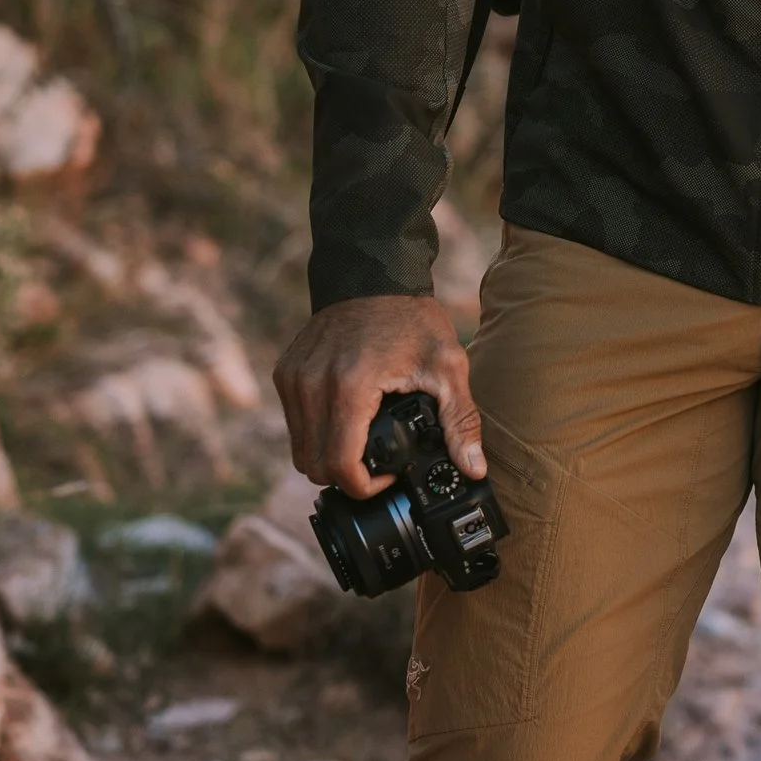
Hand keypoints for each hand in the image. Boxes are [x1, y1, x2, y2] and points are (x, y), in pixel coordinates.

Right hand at [272, 293, 479, 498]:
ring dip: (329, 459)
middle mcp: (312, 385)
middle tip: (379, 467)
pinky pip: (295, 425)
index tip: (390, 477)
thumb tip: (474, 468)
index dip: (365, 487)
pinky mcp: (286, 373)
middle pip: (314, 467)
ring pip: (299, 451)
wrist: (374, 273)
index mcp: (350, 387)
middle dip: (347, 479)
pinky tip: (347, 424)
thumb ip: (460, 420)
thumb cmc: (412, 318)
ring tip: (364, 447)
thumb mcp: (448, 366)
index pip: (340, 466)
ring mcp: (294, 379)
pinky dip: (317, 436)